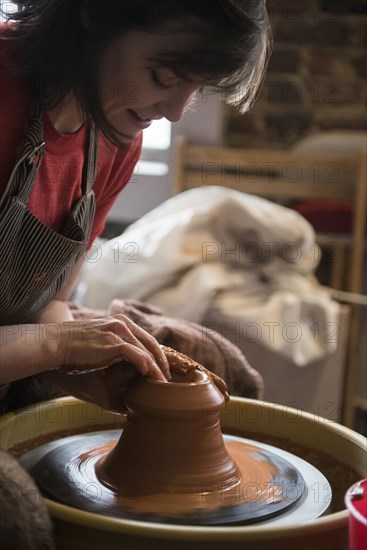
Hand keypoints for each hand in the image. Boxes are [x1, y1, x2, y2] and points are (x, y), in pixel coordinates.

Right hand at [48, 314, 169, 380]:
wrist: (54, 343)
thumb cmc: (70, 347)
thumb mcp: (95, 342)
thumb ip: (110, 348)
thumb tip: (117, 366)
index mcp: (119, 322)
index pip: (145, 337)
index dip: (156, 353)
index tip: (161, 368)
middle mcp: (122, 324)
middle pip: (152, 343)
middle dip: (162, 361)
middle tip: (167, 378)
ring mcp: (119, 332)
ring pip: (148, 351)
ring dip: (157, 369)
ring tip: (162, 383)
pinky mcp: (114, 343)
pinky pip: (139, 357)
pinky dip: (148, 368)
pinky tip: (151, 378)